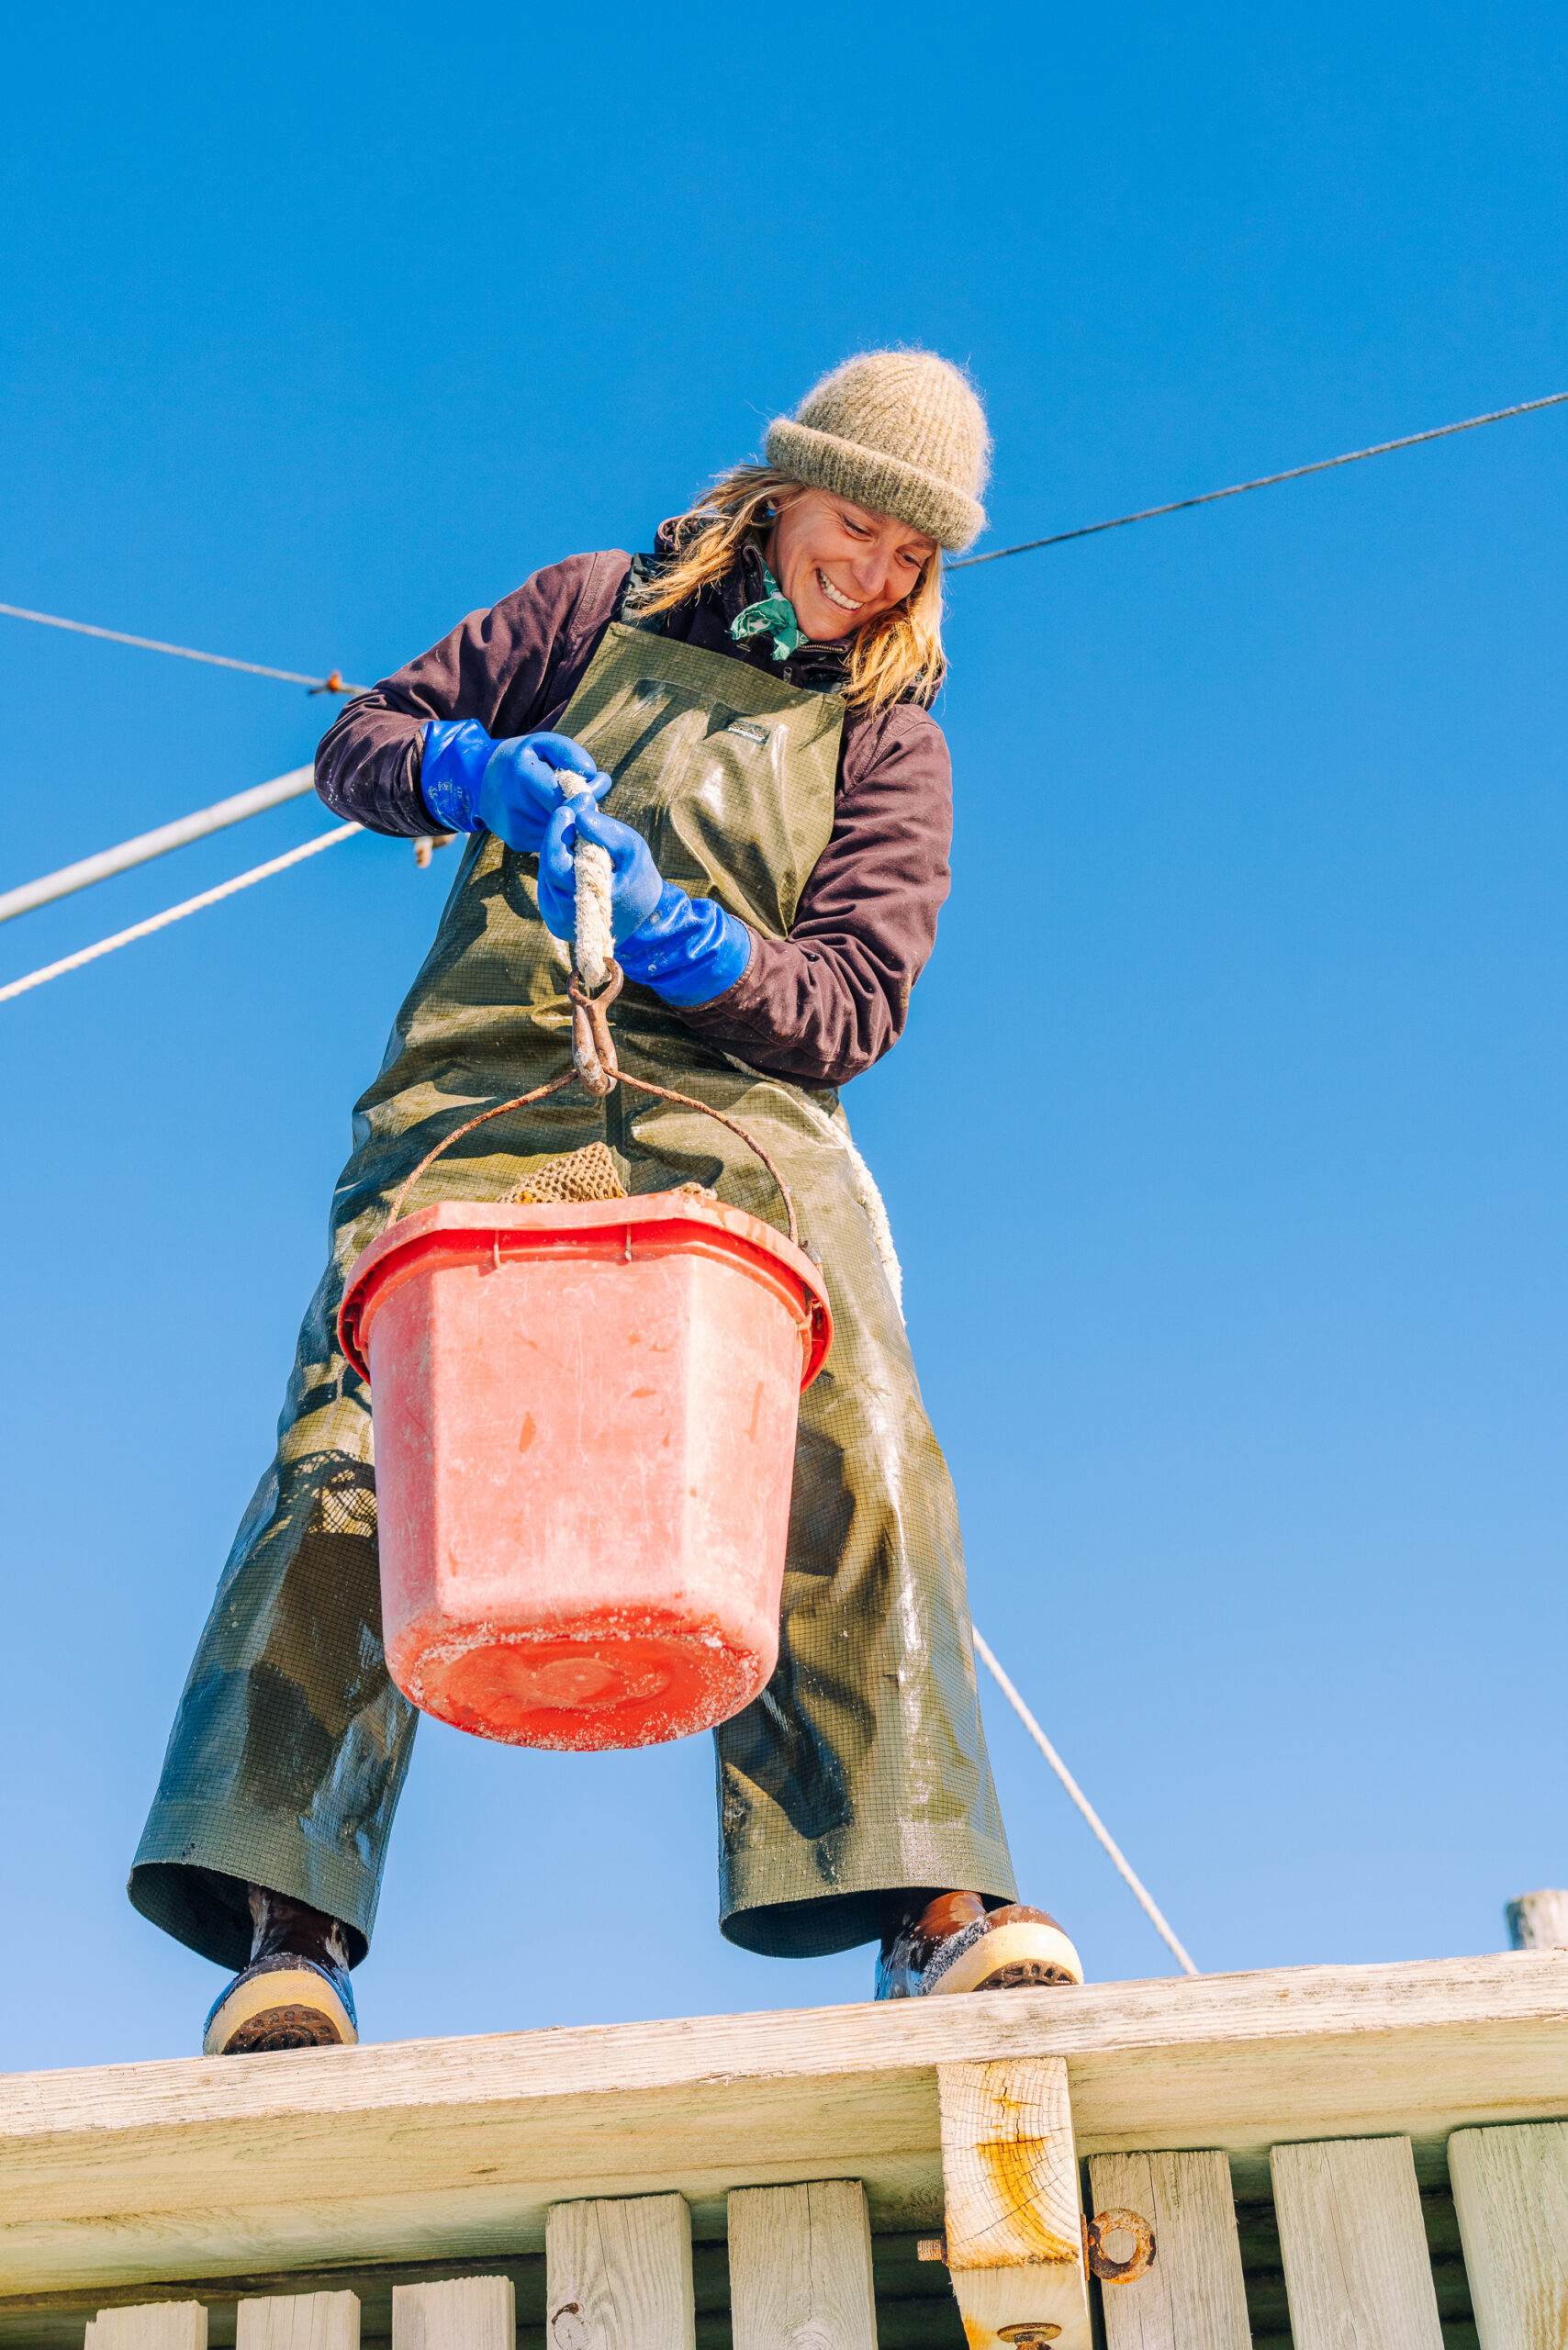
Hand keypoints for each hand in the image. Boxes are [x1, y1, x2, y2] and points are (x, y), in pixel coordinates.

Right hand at [477, 733, 611, 854]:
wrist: (482, 778)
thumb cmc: (522, 758)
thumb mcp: (544, 744)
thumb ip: (571, 754)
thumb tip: (595, 777)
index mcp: (522, 775)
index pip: (566, 797)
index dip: (584, 795)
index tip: (593, 788)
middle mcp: (514, 805)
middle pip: (565, 816)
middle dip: (580, 808)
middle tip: (586, 797)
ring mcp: (514, 827)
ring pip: (559, 831)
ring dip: (571, 821)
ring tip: (568, 804)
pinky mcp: (516, 841)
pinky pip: (550, 840)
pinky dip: (557, 830)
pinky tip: (553, 816)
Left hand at [538, 798, 663, 945]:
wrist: (644, 915)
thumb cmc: (640, 878)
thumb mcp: (632, 849)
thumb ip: (608, 833)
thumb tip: (579, 816)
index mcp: (588, 901)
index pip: (557, 863)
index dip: (558, 831)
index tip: (568, 808)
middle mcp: (567, 915)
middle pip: (548, 865)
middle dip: (556, 834)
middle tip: (569, 810)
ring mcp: (557, 919)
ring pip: (545, 872)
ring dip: (556, 846)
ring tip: (573, 827)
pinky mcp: (553, 917)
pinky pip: (547, 882)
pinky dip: (557, 861)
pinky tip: (570, 848)